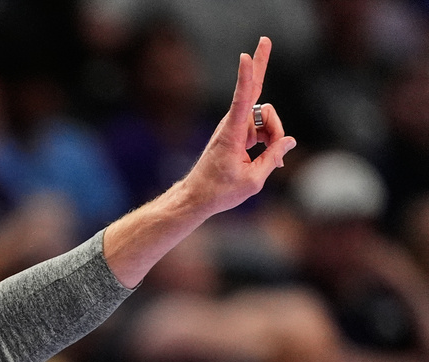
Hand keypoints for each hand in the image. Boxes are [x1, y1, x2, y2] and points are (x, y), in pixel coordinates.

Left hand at [184, 37, 296, 214]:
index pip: (242, 100)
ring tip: (274, 160)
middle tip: (265, 38)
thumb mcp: (253, 180)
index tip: (244, 56)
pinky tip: (275, 158)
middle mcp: (233, 125)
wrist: (198, 197)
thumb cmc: (221, 191)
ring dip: (275, 136)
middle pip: (259, 97)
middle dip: (262, 72)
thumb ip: (273, 157)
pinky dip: (271, 142)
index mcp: (232, 134)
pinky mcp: (240, 134)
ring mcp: (237, 128)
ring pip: (267, 120)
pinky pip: (264, 130)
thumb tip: (289, 140)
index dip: (246, 77)